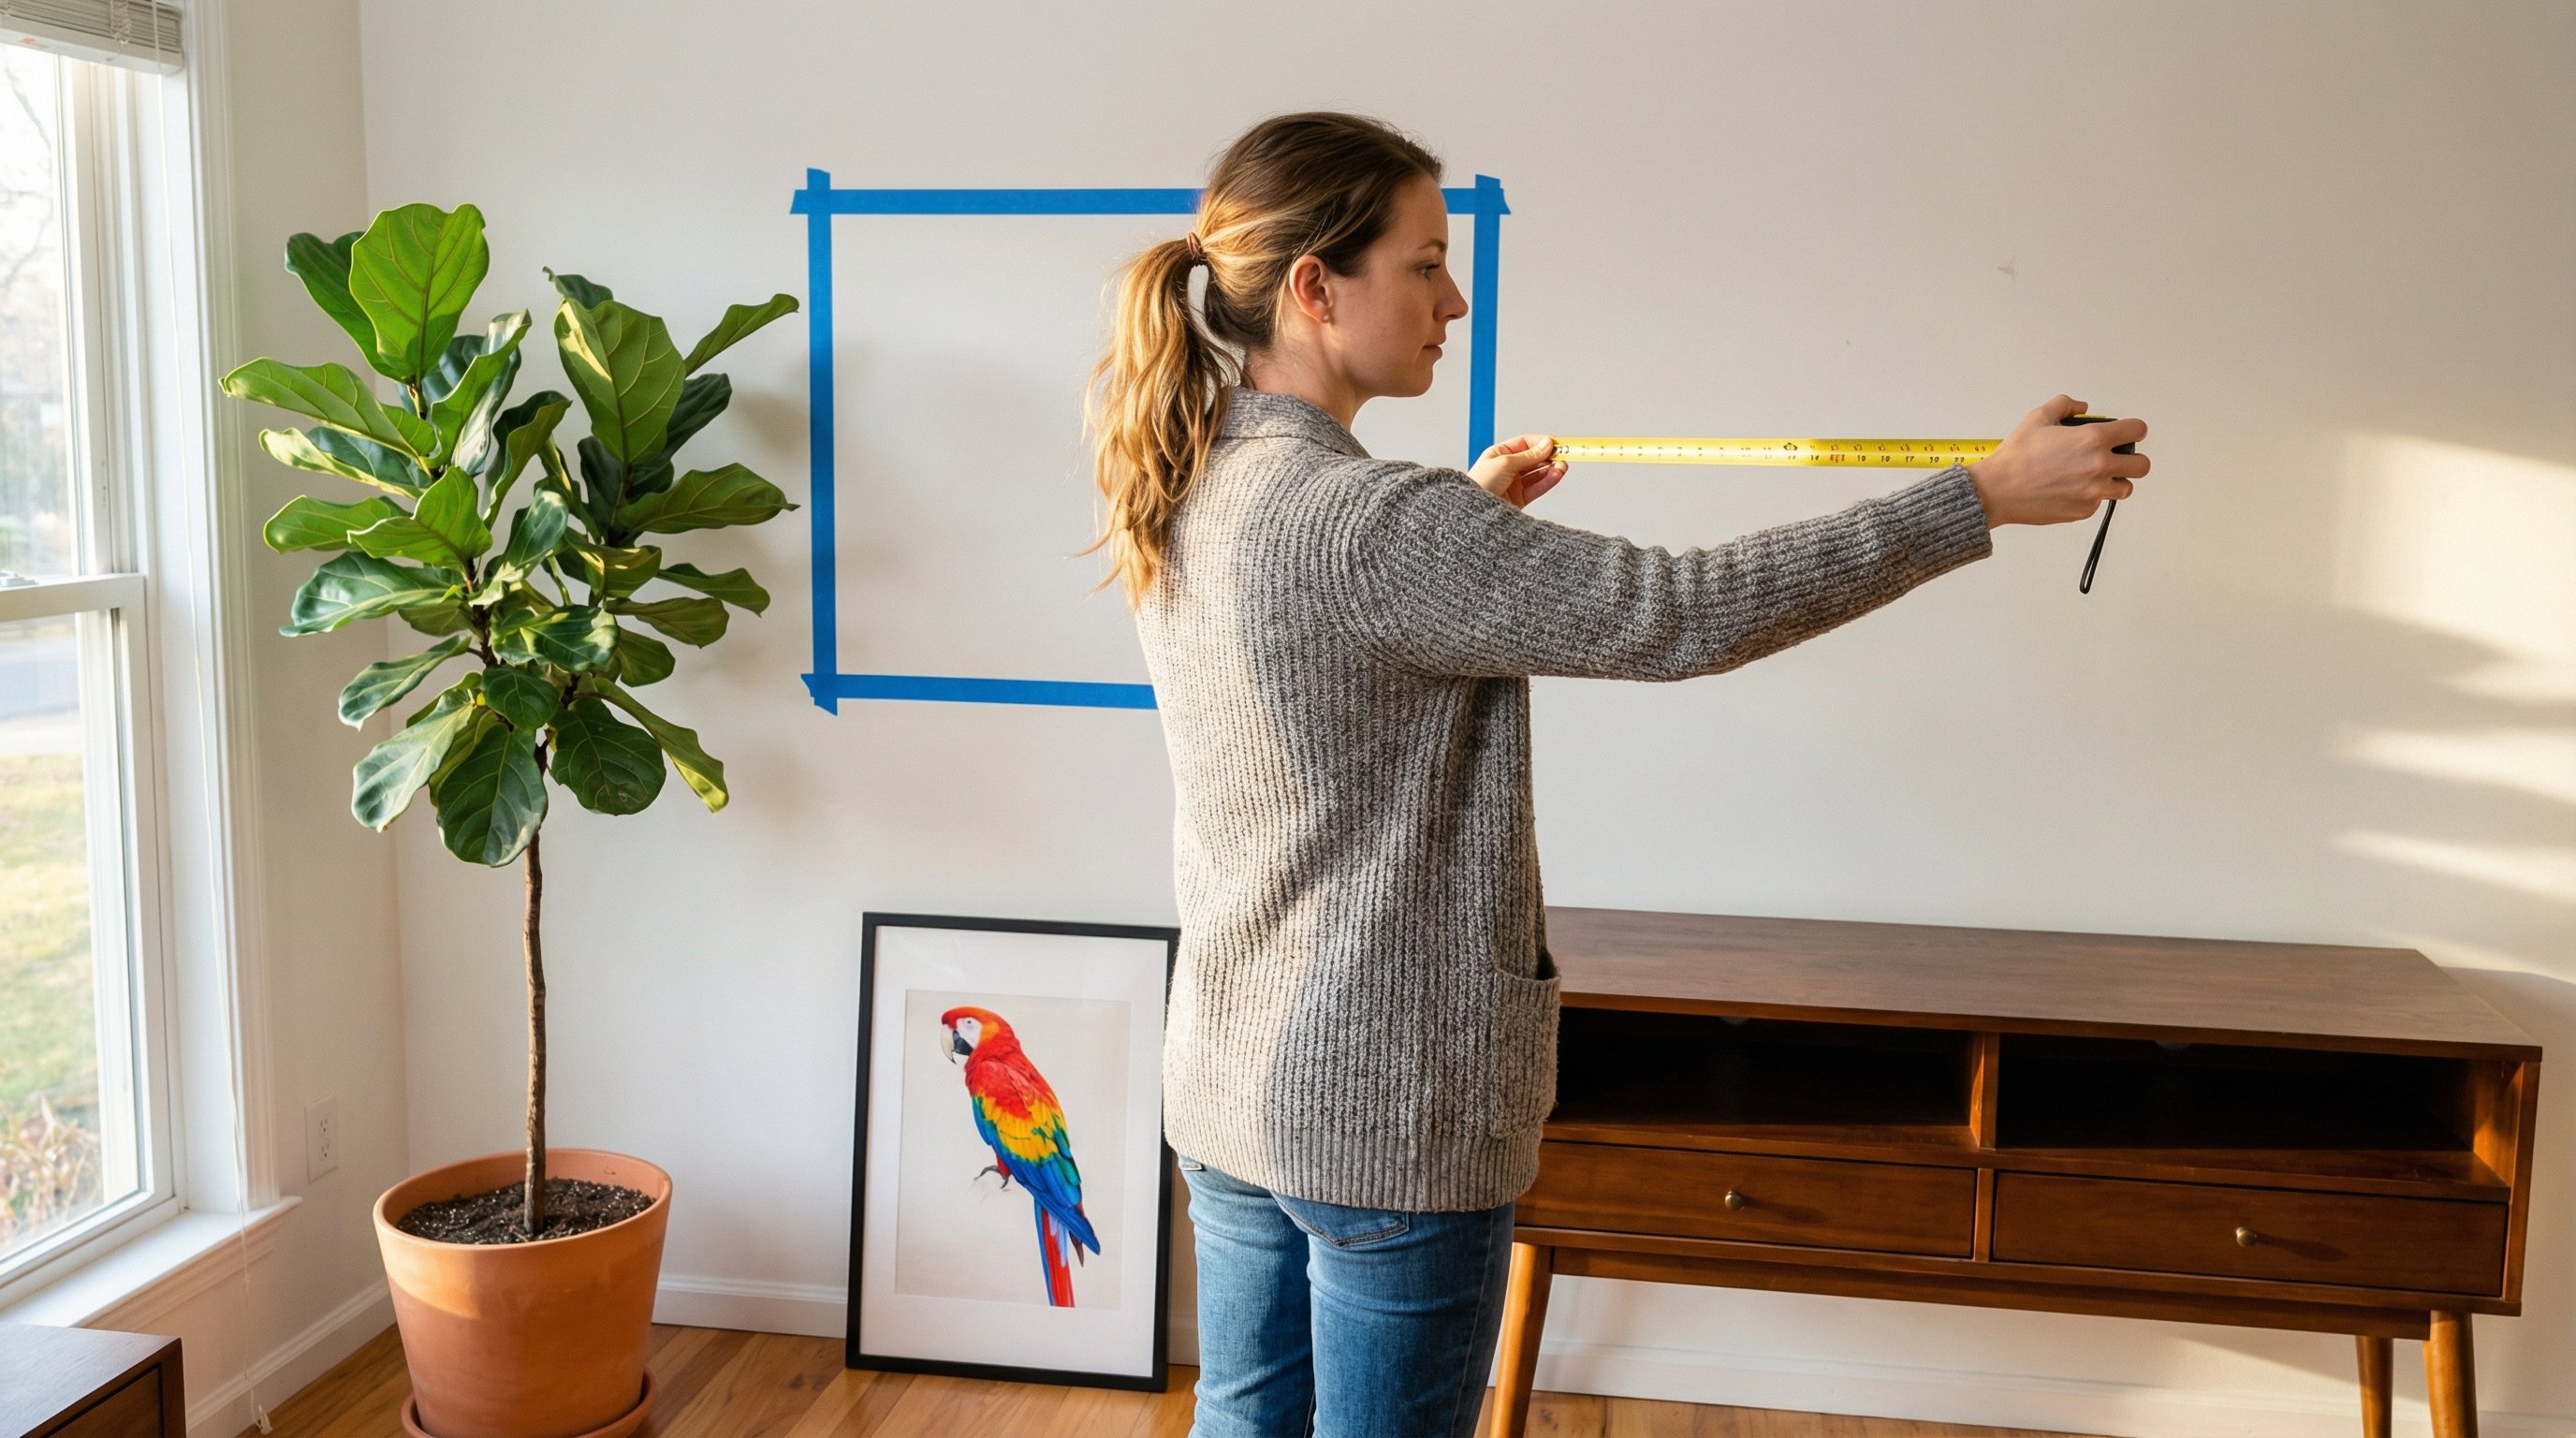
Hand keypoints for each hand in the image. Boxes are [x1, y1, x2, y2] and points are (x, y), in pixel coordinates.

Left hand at [1471, 434, 1567, 508]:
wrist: (1474, 512)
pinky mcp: (1519, 499)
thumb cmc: (1480, 484)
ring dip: (1552, 469)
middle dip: (1549, 456)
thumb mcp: (1505, 463)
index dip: (1541, 443)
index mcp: (1499, 454)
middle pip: (1534, 459)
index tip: (1555, 443)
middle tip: (1564, 454)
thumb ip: (1529, 455)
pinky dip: (1549, 481)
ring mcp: (1514, 484)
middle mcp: (1507, 468)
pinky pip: (1537, 487)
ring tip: (1562, 466)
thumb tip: (1547, 443)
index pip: (1525, 444)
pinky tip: (1557, 474)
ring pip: (1538, 474)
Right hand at [1964, 396, 2149, 526]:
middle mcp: (2099, 466)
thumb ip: (2065, 406)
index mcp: (2093, 439)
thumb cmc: (2016, 457)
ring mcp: (2094, 491)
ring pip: (2126, 488)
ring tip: (2096, 477)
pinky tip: (2071, 489)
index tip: (2127, 433)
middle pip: (2142, 465)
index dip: (2134, 429)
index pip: (2138, 430)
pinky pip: (2100, 503)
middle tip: (2117, 458)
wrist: (1998, 490)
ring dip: (2116, 481)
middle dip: (2132, 459)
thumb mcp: (2038, 418)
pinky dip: (2091, 496)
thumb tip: (2081, 407)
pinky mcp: (2084, 510)